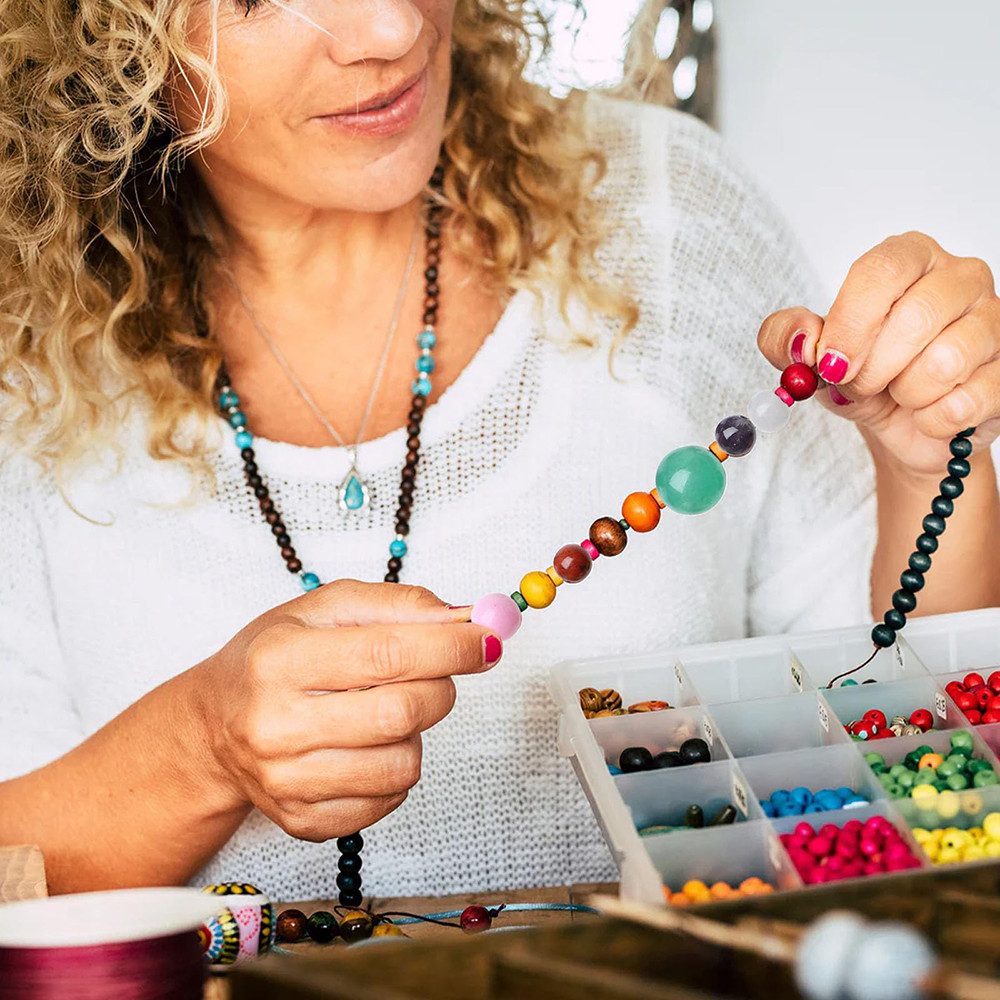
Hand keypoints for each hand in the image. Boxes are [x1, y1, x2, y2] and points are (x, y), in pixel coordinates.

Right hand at [194, 579, 497, 841]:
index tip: (488, 639)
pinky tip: (367, 745)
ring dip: (417, 732)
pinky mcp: (303, 822)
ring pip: (403, 764)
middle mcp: (274, 726)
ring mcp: (286, 783)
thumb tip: (464, 619)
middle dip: (440, 686)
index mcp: (279, 660)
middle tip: (438, 671)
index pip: (387, 654)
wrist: (214, 726)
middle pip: (401, 713)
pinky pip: (389, 800)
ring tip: (386, 710)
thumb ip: (396, 605)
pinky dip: (396, 768)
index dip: (451, 646)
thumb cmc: (275, 658)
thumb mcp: (323, 609)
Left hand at [758, 231, 999, 476]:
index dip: (851, 324)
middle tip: (862, 384)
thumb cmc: (863, 376)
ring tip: (902, 392)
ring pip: (944, 362)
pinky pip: (963, 403)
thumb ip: (785, 338)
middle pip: (915, 317)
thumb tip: (802, 340)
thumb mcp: (811, 356)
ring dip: (906, 394)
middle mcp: (959, 279)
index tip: (831, 362)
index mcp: (909, 259)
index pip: (882, 270)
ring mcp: (993, 322)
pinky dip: (932, 420)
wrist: (903, 425)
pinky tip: (929, 411)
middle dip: (874, 368)